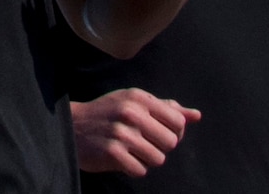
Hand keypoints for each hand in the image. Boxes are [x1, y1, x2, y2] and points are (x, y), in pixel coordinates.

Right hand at [72, 88, 200, 175]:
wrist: (72, 125)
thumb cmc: (109, 113)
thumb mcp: (134, 102)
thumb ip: (166, 108)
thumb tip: (196, 115)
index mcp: (139, 98)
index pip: (178, 122)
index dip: (174, 132)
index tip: (158, 133)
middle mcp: (131, 113)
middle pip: (171, 143)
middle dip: (160, 147)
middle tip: (142, 142)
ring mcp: (122, 133)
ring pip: (158, 159)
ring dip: (146, 159)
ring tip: (131, 150)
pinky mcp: (113, 153)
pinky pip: (140, 170)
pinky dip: (133, 168)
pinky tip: (121, 158)